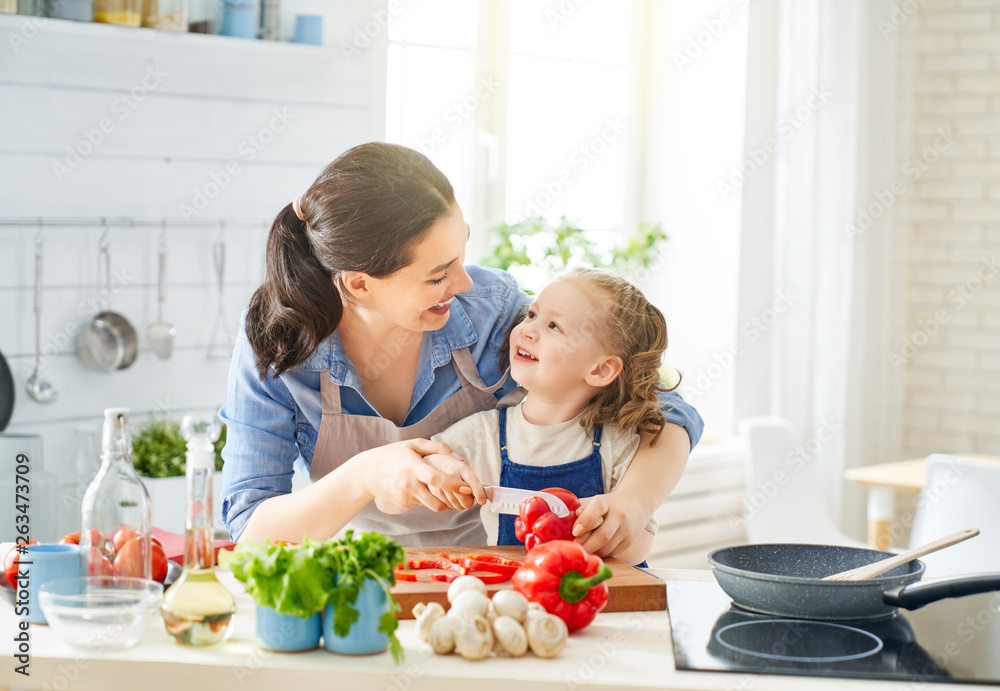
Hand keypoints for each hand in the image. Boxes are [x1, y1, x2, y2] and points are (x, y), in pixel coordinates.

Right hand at [351, 439, 477, 514]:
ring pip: (431, 506)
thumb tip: (457, 456)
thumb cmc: (393, 455)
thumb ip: (436, 447)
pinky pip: (421, 504)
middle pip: (435, 501)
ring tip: (447, 493)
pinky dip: (428, 500)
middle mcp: (409, 484)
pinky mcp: (402, 503)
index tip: (467, 487)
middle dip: (452, 502)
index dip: (453, 484)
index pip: (436, 478)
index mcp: (413, 467)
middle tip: (462, 497)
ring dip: (442, 503)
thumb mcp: (412, 445)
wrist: (366, 472)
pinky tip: (425, 491)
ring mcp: (405, 496)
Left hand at [572, 492, 648, 557]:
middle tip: (574, 548)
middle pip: (603, 534)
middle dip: (587, 545)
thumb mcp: (596, 501)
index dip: (585, 520)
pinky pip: (611, 552)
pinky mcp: (629, 542)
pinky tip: (594, 549)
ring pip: (607, 547)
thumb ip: (582, 509)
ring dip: (592, 551)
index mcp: (607, 502)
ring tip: (582, 549)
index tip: (574, 531)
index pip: (597, 508)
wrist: (636, 505)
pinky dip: (600, 553)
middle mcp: (619, 515)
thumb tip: (564, 520)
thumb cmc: (608, 505)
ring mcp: (626, 530)